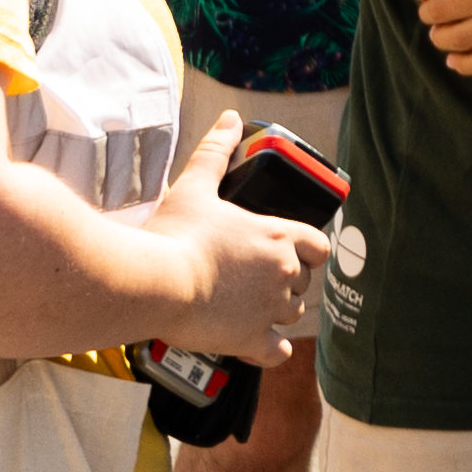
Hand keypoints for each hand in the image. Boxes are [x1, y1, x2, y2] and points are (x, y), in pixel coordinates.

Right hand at [143, 123, 333, 363]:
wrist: (152, 282)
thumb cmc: (172, 235)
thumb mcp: (195, 187)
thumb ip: (216, 151)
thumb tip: (230, 119)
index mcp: (279, 236)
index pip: (318, 245)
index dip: (305, 251)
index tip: (285, 255)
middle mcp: (284, 272)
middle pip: (302, 281)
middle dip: (283, 283)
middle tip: (250, 283)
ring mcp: (270, 308)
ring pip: (290, 314)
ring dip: (272, 314)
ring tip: (243, 310)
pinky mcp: (252, 340)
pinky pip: (277, 352)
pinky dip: (267, 350)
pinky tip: (251, 345)